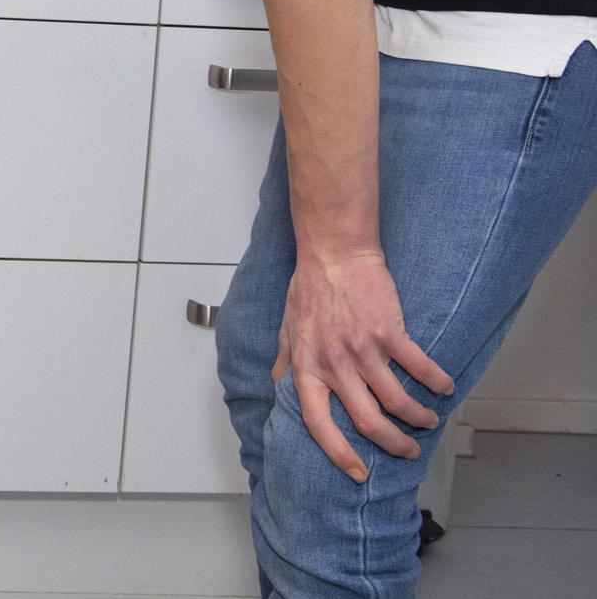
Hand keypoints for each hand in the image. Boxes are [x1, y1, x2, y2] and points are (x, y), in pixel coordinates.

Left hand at [273, 250, 455, 480]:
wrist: (333, 253)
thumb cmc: (308, 288)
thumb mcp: (287, 328)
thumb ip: (287, 360)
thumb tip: (280, 384)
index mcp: (307, 367)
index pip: (317, 423)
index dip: (338, 453)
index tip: (358, 472)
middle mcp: (333, 364)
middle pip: (367, 422)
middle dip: (393, 444)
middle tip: (409, 450)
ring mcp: (361, 349)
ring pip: (397, 402)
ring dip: (419, 418)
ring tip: (429, 420)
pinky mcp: (388, 332)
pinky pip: (420, 368)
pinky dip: (437, 382)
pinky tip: (445, 387)